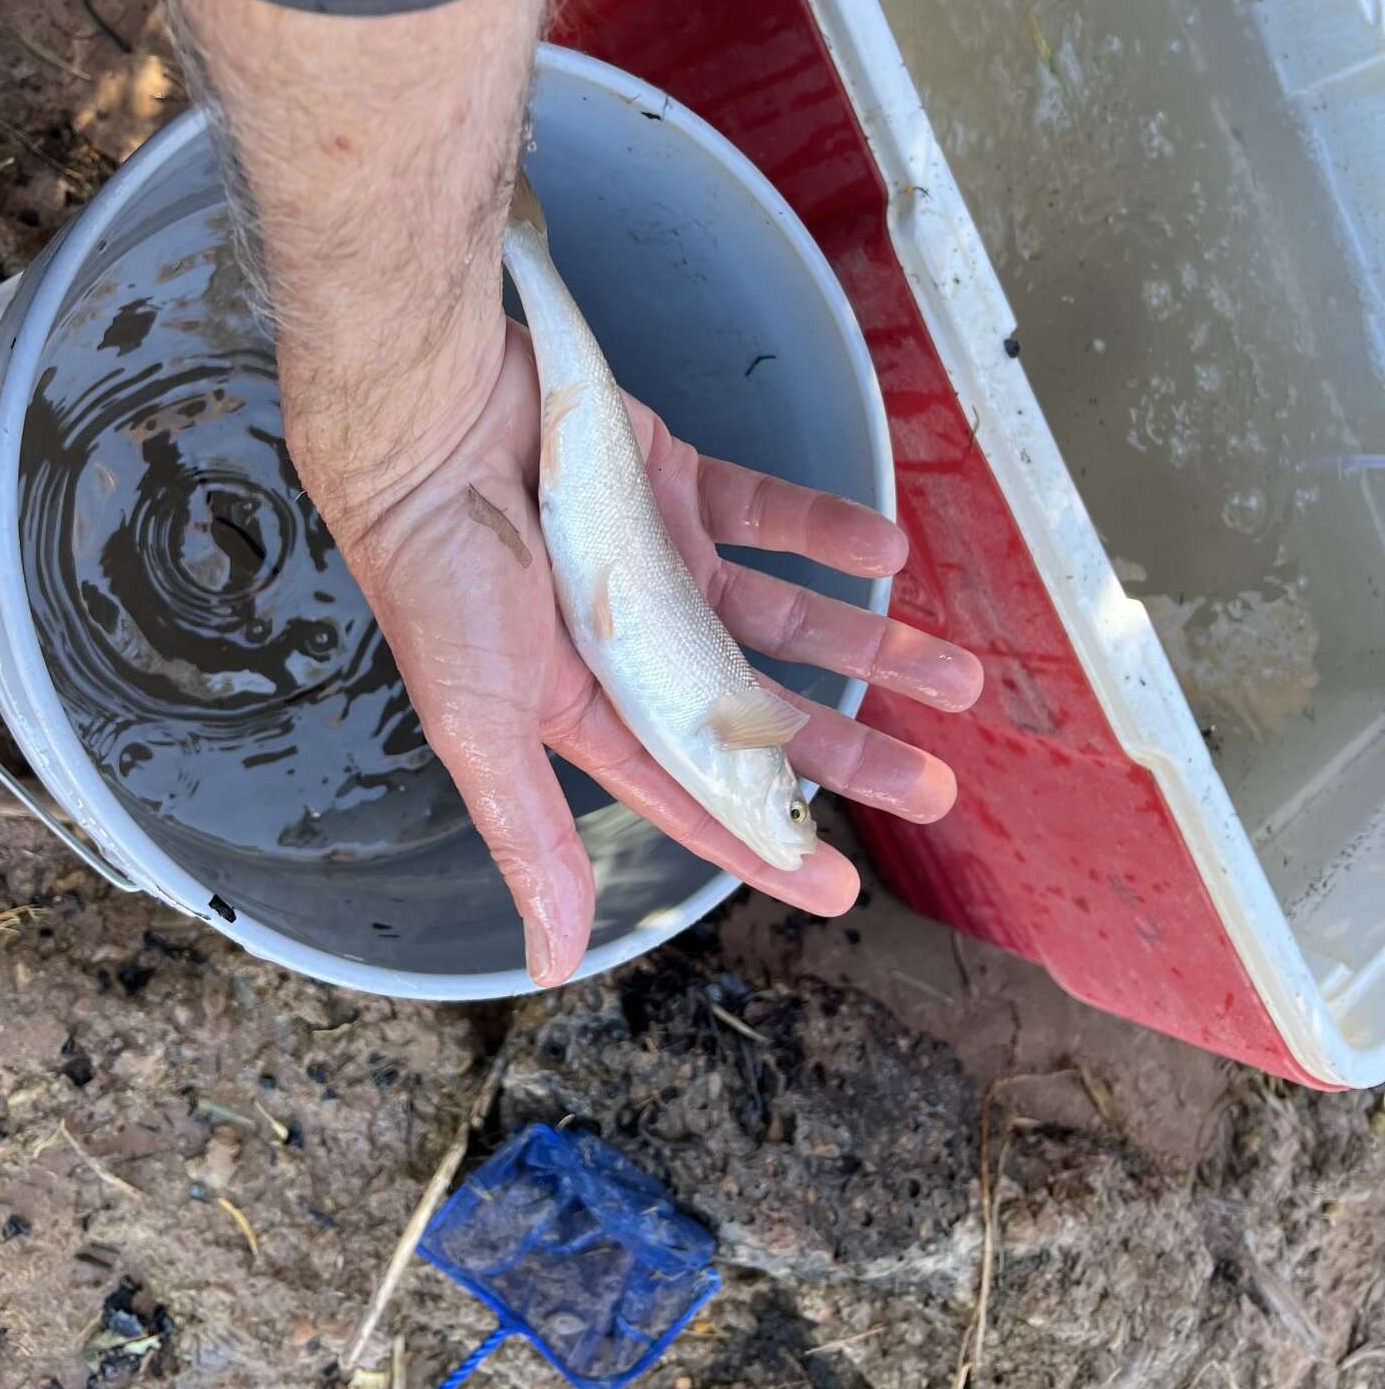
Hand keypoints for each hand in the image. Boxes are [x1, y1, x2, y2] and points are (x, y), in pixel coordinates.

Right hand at [291, 323, 983, 987]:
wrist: (430, 425)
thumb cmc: (440, 578)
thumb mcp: (483, 722)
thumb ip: (530, 835)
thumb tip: (551, 964)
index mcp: (588, 708)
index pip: (696, 791)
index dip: (767, 841)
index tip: (842, 886)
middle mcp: (636, 643)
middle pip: (762, 713)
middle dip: (849, 754)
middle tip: (935, 790)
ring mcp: (661, 561)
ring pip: (785, 617)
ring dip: (870, 646)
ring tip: (958, 678)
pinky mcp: (674, 483)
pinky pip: (769, 515)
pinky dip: (830, 535)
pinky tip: (889, 559)